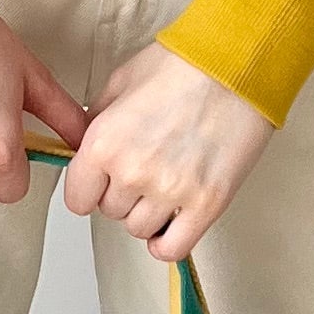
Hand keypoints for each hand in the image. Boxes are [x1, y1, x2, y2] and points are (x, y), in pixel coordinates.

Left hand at [63, 41, 273, 265]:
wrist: (236, 65)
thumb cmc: (181, 65)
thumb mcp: (121, 83)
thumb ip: (97, 122)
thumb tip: (85, 148)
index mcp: (103, 143)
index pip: (77, 198)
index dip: (90, 188)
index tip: (102, 181)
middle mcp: (132, 172)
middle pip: (109, 212)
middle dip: (122, 194)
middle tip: (145, 169)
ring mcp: (171, 191)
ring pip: (139, 229)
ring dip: (147, 213)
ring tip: (164, 186)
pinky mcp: (207, 204)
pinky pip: (173, 248)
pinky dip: (167, 244)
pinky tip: (171, 226)